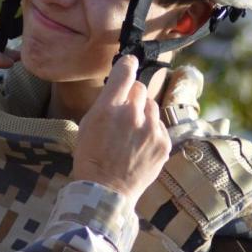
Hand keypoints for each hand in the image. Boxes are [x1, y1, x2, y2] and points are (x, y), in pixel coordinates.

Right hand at [70, 56, 169, 199]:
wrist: (105, 190)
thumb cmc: (90, 157)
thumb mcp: (87, 124)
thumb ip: (106, 103)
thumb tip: (119, 88)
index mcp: (109, 107)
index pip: (125, 71)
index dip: (127, 64)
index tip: (129, 62)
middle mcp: (133, 114)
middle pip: (140, 88)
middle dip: (132, 96)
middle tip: (123, 113)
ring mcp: (151, 130)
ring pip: (152, 107)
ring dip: (143, 114)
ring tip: (130, 134)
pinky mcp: (163, 143)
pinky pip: (159, 127)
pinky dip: (151, 132)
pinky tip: (138, 147)